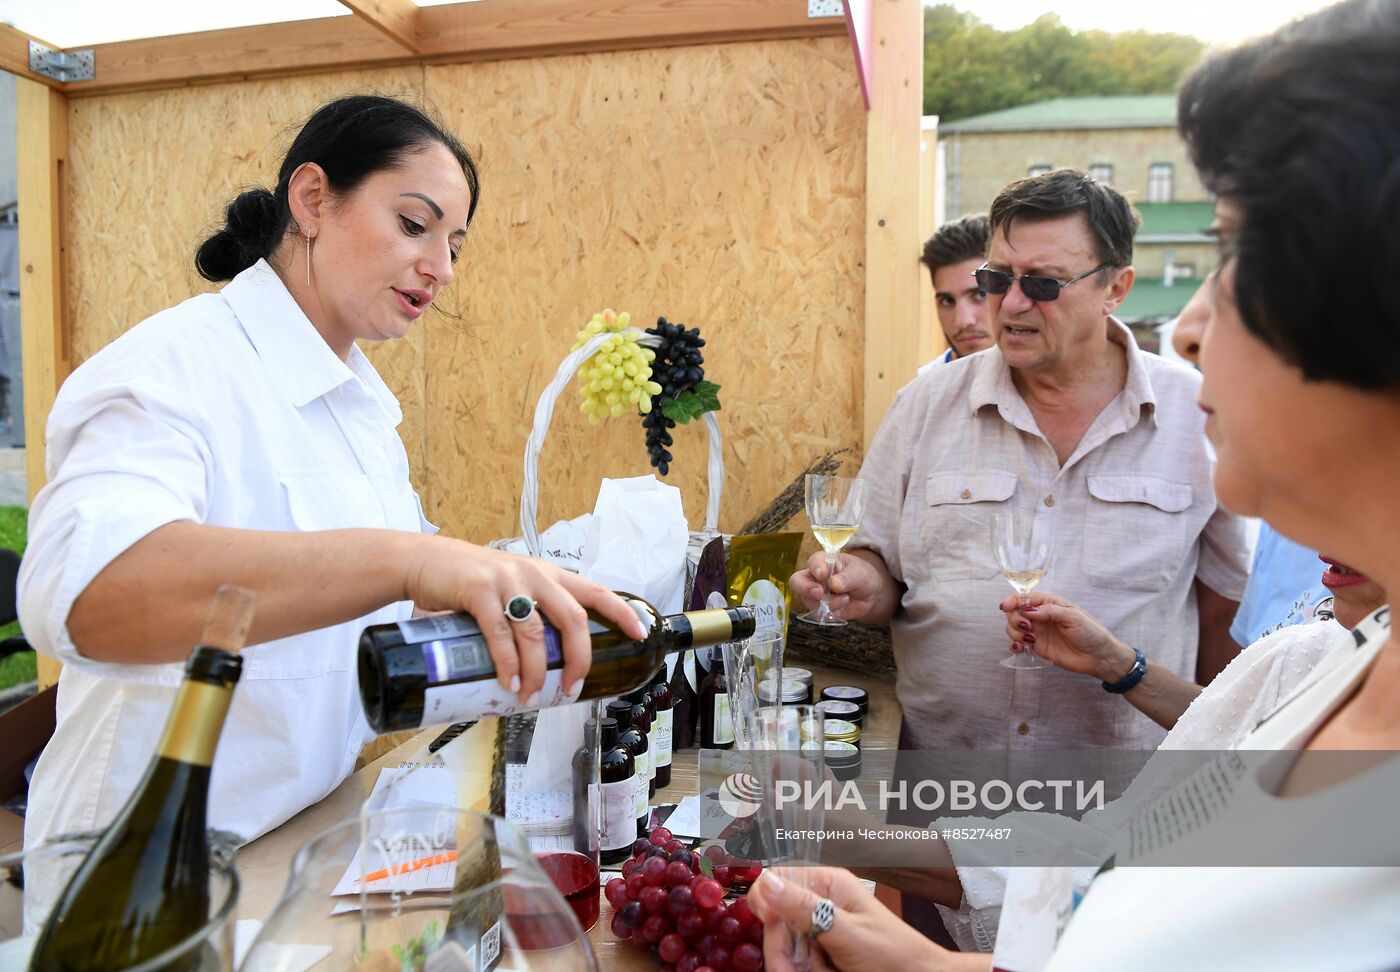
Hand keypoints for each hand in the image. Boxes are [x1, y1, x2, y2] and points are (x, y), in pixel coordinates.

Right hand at [404, 536, 646, 704]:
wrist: (426, 561)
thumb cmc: (473, 582)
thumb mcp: (512, 589)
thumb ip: (530, 615)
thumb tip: (543, 666)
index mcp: (549, 575)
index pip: (596, 591)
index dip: (621, 612)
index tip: (639, 634)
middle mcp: (535, 575)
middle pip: (573, 618)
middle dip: (578, 657)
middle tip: (572, 688)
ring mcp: (507, 582)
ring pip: (535, 632)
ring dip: (536, 670)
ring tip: (530, 697)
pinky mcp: (478, 591)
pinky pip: (499, 632)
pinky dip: (507, 662)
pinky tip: (508, 682)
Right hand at [747, 866, 956, 971]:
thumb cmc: (894, 956)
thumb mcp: (849, 933)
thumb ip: (806, 909)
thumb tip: (765, 881)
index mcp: (826, 884)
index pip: (774, 883)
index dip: (767, 910)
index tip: (777, 937)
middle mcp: (818, 901)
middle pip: (774, 921)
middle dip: (782, 950)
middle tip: (802, 970)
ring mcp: (816, 928)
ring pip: (781, 945)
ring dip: (792, 965)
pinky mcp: (818, 951)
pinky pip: (794, 960)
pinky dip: (801, 971)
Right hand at [789, 552, 883, 622]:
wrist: (870, 594)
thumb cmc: (862, 575)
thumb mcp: (859, 572)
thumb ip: (847, 577)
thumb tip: (833, 584)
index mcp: (824, 562)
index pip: (813, 562)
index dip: (815, 568)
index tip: (822, 574)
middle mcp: (815, 577)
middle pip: (797, 582)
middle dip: (805, 588)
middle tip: (820, 593)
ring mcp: (816, 594)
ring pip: (809, 601)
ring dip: (829, 603)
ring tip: (846, 598)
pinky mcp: (820, 609)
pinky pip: (818, 614)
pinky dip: (831, 613)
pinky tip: (843, 607)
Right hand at [1000, 592, 1135, 681]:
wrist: (1099, 657)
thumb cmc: (1090, 632)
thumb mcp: (1073, 617)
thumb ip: (1050, 612)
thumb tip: (1027, 610)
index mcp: (1049, 604)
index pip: (1025, 598)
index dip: (1012, 600)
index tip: (1006, 607)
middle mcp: (1040, 616)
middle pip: (1015, 612)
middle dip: (1015, 619)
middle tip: (1027, 628)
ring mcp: (1038, 632)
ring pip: (1014, 627)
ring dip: (1015, 633)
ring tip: (1029, 640)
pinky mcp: (1037, 647)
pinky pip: (1018, 644)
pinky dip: (1014, 645)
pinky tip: (1020, 648)